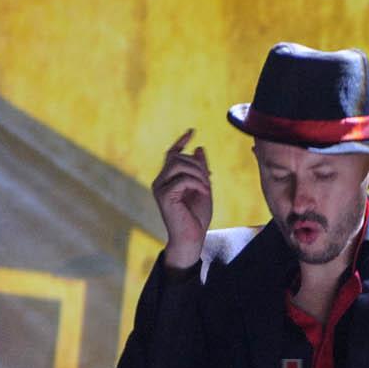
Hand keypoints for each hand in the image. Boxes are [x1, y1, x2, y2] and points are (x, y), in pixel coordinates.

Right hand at [152, 128, 212, 268]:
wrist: (192, 237)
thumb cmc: (197, 216)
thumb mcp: (203, 187)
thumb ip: (200, 170)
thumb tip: (199, 148)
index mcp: (168, 179)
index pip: (172, 154)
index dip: (181, 141)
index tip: (192, 130)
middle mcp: (160, 181)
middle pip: (178, 158)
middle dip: (197, 165)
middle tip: (209, 179)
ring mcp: (160, 188)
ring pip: (179, 165)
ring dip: (198, 173)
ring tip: (206, 187)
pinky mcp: (163, 195)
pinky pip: (182, 179)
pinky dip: (197, 183)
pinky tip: (204, 193)